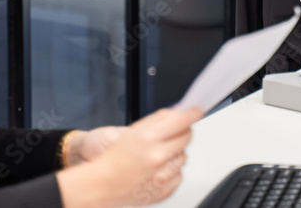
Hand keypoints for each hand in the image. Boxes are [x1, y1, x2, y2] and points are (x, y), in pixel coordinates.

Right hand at [57, 107, 202, 207]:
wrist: (104, 185)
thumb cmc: (114, 158)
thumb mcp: (133, 131)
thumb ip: (158, 119)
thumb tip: (180, 111)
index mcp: (148, 139)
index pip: (181, 121)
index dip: (192, 113)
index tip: (197, 110)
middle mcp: (157, 157)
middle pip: (187, 137)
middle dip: (183, 131)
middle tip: (173, 132)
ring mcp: (162, 176)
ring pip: (184, 156)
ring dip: (176, 152)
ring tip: (158, 154)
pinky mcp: (166, 190)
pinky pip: (180, 174)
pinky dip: (172, 170)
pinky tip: (157, 169)